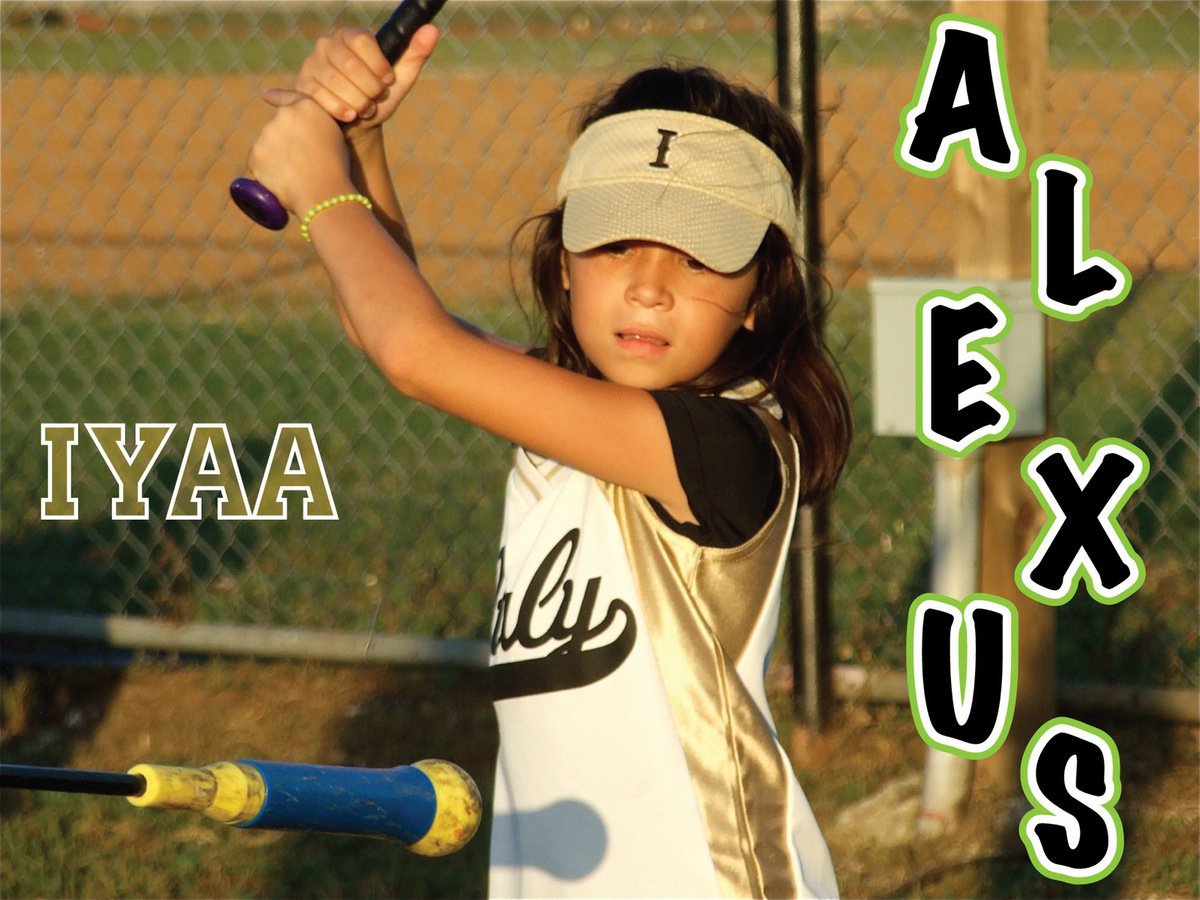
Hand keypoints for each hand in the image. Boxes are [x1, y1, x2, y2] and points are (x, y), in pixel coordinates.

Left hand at [248, 90, 353, 214]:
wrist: (323, 193)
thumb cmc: (336, 168)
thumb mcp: (334, 136)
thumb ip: (315, 124)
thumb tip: (303, 130)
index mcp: (306, 107)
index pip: (288, 98)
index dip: (277, 97)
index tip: (267, 95)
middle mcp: (282, 116)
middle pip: (278, 126)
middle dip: (284, 140)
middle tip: (301, 161)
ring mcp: (266, 136)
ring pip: (267, 145)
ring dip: (276, 156)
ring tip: (296, 173)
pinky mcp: (255, 156)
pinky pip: (260, 163)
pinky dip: (268, 171)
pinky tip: (284, 181)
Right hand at [295, 24, 439, 139]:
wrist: (358, 123)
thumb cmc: (380, 96)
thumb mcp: (401, 77)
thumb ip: (415, 53)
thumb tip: (432, 30)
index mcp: (351, 35)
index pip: (362, 40)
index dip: (378, 64)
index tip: (388, 79)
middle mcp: (327, 44)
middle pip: (349, 64)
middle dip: (370, 89)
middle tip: (377, 98)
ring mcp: (311, 65)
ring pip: (335, 83)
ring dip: (358, 102)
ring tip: (366, 108)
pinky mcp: (302, 87)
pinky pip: (321, 97)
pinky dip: (342, 110)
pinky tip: (350, 115)